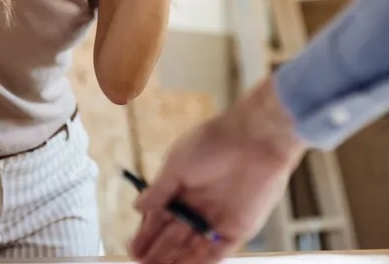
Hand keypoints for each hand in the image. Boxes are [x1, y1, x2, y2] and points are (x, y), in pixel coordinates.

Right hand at [128, 79, 306, 263]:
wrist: (255, 138)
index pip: (161, 218)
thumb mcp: (176, 165)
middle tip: (142, 263)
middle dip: (158, 251)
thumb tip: (138, 206)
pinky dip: (201, 261)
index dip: (147, 234)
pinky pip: (218, 251)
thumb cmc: (214, 142)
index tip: (134, 248)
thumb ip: (159, 191)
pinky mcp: (239, 228)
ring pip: (193, 247)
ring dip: (176, 260)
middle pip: (175, 236)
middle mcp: (199, 206)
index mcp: (183, 189)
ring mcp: (219, 219)